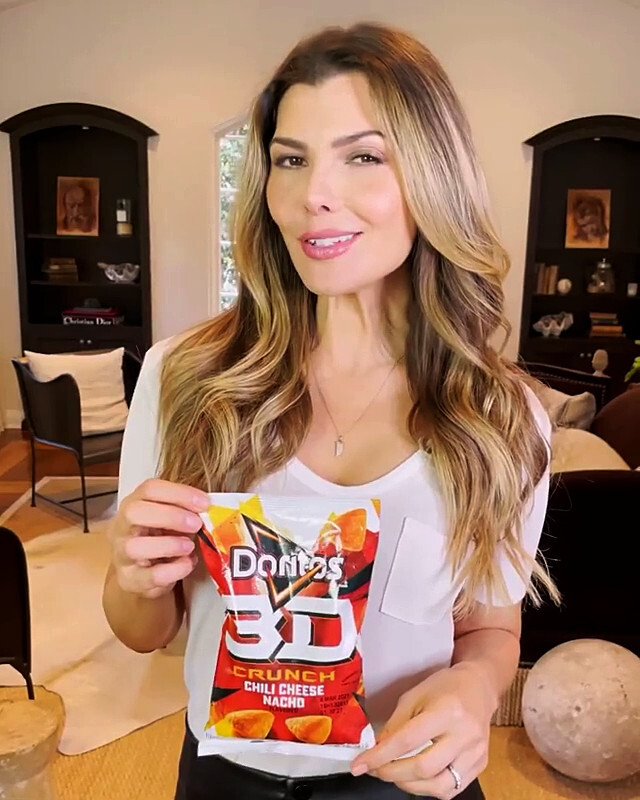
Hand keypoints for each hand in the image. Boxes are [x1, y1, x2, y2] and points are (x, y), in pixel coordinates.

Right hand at [108, 478, 209, 599]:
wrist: (140, 571)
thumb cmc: (158, 536)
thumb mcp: (169, 519)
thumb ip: (184, 511)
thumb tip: (208, 509)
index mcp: (134, 503)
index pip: (150, 489)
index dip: (180, 493)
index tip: (204, 503)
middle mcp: (122, 527)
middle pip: (135, 512)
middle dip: (171, 516)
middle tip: (196, 524)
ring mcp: (122, 554)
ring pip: (135, 546)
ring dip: (168, 545)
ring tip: (189, 546)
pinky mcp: (130, 580)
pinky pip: (150, 576)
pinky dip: (174, 570)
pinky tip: (187, 563)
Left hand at [351, 663, 494, 797]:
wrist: (479, 687)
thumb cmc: (444, 687)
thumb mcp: (414, 695)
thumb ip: (396, 724)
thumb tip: (378, 750)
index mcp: (446, 711)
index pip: (407, 741)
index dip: (380, 756)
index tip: (359, 766)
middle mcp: (464, 735)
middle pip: (423, 767)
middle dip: (391, 773)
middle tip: (374, 769)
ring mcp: (475, 753)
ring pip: (438, 785)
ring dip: (408, 785)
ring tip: (393, 774)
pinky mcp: (480, 765)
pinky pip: (451, 789)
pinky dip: (428, 788)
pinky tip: (415, 777)